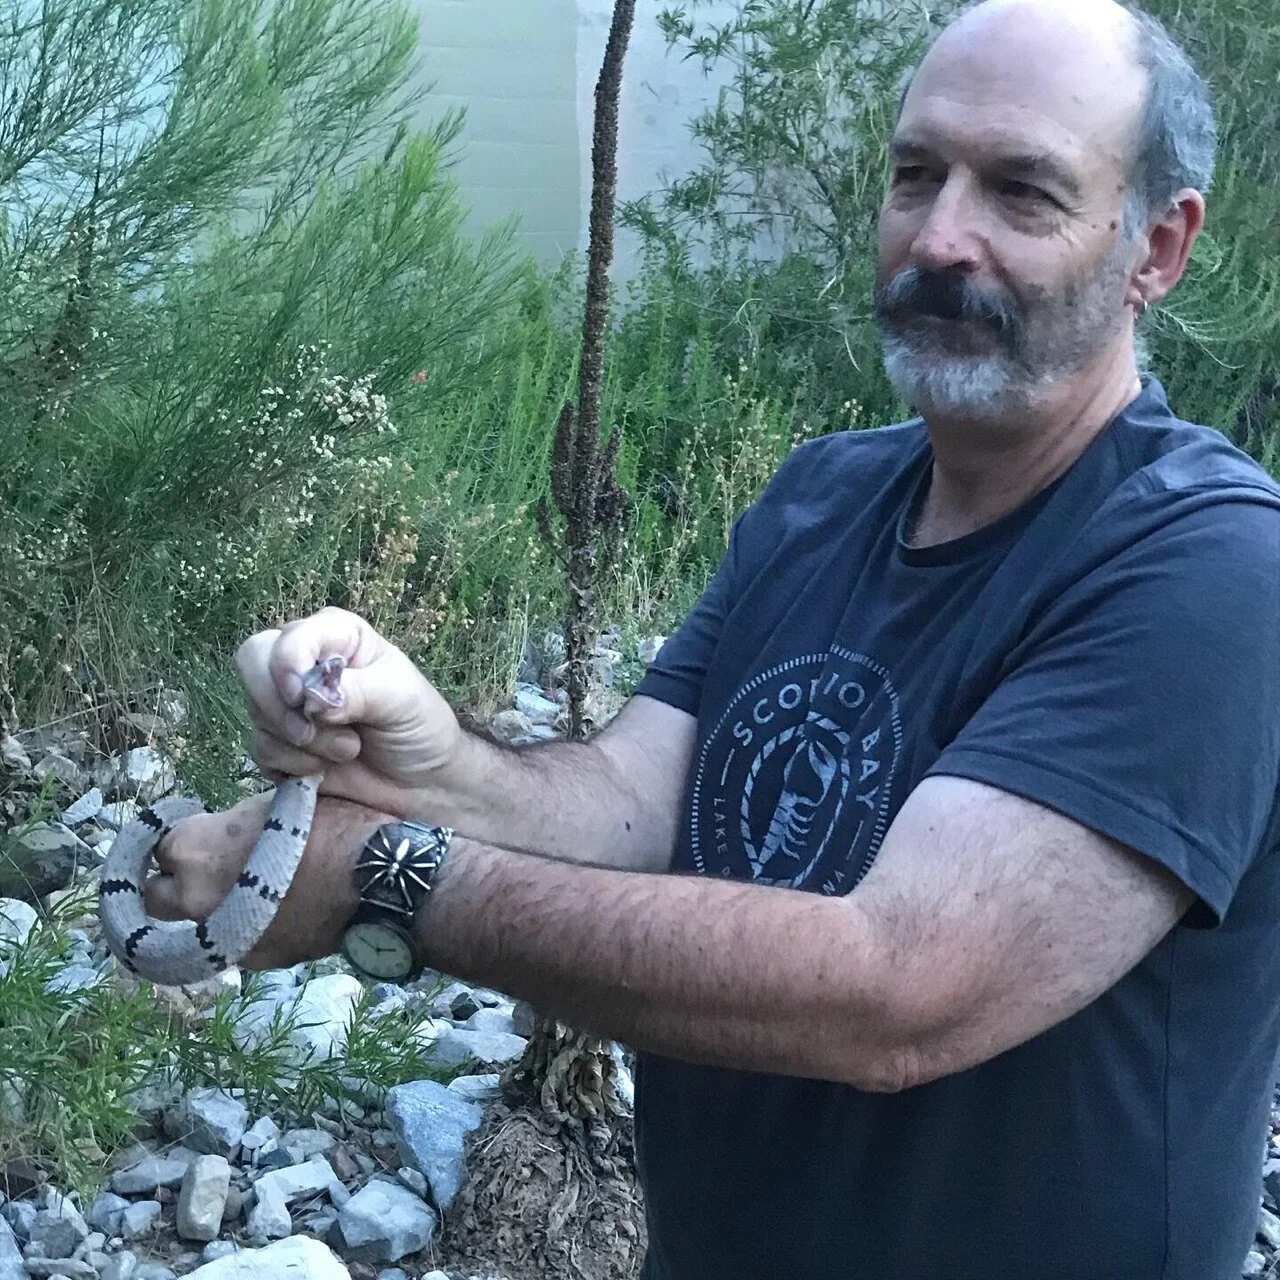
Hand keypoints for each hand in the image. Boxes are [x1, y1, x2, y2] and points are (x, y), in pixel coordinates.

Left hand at [143, 791, 389, 968]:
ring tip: (238, 891)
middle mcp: (194, 896)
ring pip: (190, 925)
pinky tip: (272, 912)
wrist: (377, 881)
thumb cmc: (332, 826)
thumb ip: (236, 825)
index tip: (200, 830)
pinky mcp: (250, 959)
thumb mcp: (277, 803)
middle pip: (155, 895)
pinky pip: (229, 941)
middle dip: (173, 882)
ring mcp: (220, 934)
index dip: (179, 834)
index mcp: (195, 848)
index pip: (160, 843)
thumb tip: (227, 836)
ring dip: (205, 907)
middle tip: (204, 867)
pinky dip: (241, 927)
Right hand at [236, 606, 461, 812]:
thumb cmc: (420, 727)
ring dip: (300, 742)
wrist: (422, 784)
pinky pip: (259, 748)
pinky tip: (324, 769)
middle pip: (253, 662)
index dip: (286, 664)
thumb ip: (359, 690)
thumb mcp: (402, 699)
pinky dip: (290, 764)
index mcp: (337, 636)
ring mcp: (289, 703)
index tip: (302, 699)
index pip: (289, 636)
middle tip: (313, 730)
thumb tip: (313, 697)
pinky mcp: (280, 743)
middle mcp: (306, 662)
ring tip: (347, 750)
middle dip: (279, 704)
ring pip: (257, 711)